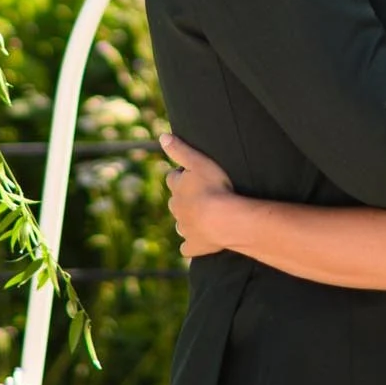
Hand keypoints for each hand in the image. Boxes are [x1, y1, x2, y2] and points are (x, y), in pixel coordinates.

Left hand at [160, 133, 235, 258]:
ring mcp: (185, 228)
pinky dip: (190, 245)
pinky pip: (187, 248)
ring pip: (180, 224)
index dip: (181, 176)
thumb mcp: (198, 162)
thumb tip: (162, 136)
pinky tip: (196, 244)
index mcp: (177, 188)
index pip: (173, 179)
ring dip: (187, 221)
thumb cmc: (214, 187)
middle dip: (183, 199)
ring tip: (201, 217)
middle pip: (175, 202)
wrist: (223, 219)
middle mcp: (177, 208)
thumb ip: (180, 149)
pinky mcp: (194, 246)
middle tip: (199, 195)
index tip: (190, 174)